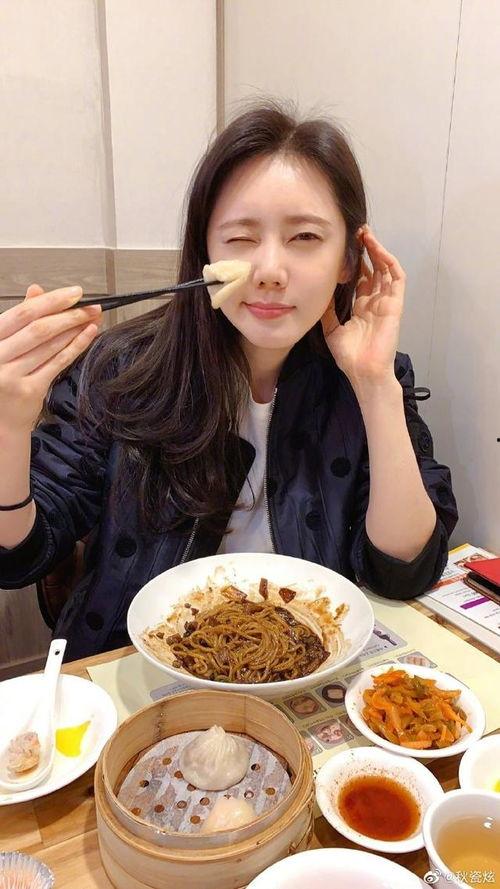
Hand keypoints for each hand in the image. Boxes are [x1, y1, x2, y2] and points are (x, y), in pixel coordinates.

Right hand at [0, 284, 101, 434]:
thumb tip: (36, 290)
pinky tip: (89, 334)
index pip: (22, 313)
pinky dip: (76, 346)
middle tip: (91, 306)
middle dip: (69, 314)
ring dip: (75, 328)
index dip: (51, 301)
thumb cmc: (0, 377)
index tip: (74, 293)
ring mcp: (13, 376)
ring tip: (92, 317)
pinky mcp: (30, 391)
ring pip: (50, 346)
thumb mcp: (2, 344)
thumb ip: (19, 319)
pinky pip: (58, 363)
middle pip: (39, 329)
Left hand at [321, 226, 404, 385]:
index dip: (355, 262)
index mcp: (362, 307)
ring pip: (385, 269)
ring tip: (365, 234)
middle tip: (355, 232)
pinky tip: (377, 249)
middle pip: (374, 269)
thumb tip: (318, 292)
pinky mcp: (395, 304)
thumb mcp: (331, 329)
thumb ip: (327, 310)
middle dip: (366, 250)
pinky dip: (388, 261)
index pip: (361, 278)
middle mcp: (375, 302)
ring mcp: (387, 302)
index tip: (344, 247)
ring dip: (377, 250)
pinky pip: (396, 278)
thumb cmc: (349, 356)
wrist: (363, 371)